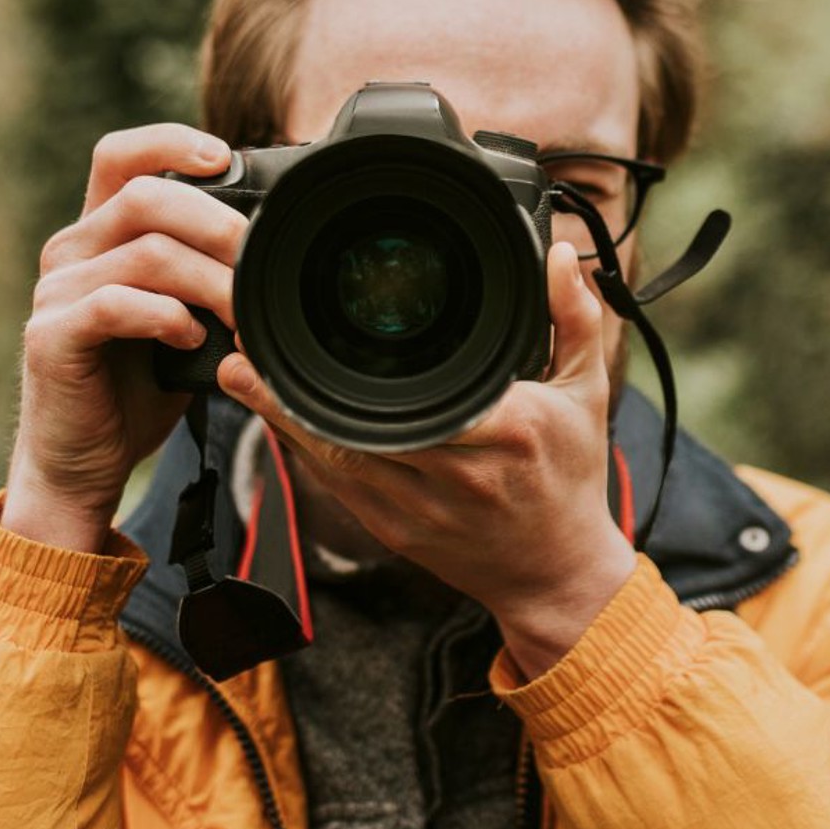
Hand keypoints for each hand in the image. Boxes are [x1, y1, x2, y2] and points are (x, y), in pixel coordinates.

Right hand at [1, 124, 244, 552]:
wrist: (84, 462)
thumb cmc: (135, 388)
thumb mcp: (181, 318)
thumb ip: (205, 276)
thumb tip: (273, 251)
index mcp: (98, 234)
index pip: (121, 155)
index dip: (171, 141)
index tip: (226, 157)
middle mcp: (70, 251)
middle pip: (146, 195)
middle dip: (218, 223)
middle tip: (262, 261)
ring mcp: (57, 292)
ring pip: (145, 252)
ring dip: (210, 281)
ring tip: (244, 316)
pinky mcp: (53, 336)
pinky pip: (116, 304)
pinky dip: (166, 317)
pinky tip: (192, 340)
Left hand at [218, 242, 638, 678]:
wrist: (555, 573)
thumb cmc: (570, 479)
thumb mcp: (586, 394)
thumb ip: (573, 320)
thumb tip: (555, 255)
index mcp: (504, 429)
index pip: (416, 397)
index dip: (349, 372)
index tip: (306, 331)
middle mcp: (455, 471)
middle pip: (352, 427)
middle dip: (290, 389)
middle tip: (246, 344)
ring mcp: (417, 507)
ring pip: (330, 459)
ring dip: (280, 417)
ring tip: (243, 373)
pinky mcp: (393, 531)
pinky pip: (335, 485)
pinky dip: (302, 448)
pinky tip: (275, 416)